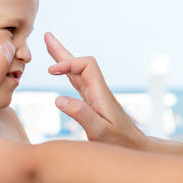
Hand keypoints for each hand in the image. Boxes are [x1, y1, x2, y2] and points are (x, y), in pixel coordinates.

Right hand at [44, 32, 146, 148]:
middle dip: (61, 50)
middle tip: (47, 36)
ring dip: (62, 58)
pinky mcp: (91, 101)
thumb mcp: (100, 132)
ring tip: (49, 46)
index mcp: (100, 93)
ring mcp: (93, 95)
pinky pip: (76, 81)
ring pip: (76, 70)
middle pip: (79, 62)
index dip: (67, 63)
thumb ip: (81, 114)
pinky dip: (66, 72)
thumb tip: (58, 99)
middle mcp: (97, 90)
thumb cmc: (119, 142)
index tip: (50, 71)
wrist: (135, 147)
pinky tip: (60, 71)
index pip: (85, 65)